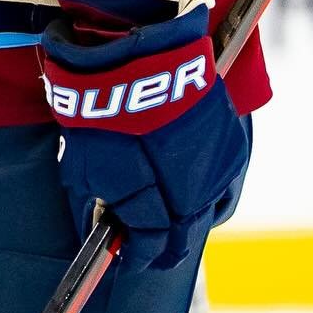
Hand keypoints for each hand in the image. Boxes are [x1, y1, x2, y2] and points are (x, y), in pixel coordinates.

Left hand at [41, 4, 249, 271]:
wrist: (140, 52)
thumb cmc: (103, 107)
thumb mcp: (82, 160)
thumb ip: (91, 202)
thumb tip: (94, 226)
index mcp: (154, 200)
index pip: (150, 246)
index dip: (138, 257)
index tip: (127, 260)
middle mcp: (192, 191)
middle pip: (184, 237)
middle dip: (166, 250)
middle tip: (152, 254)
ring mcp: (216, 167)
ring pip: (207, 212)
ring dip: (189, 222)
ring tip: (172, 226)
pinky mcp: (231, 142)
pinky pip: (223, 183)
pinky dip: (208, 194)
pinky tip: (194, 193)